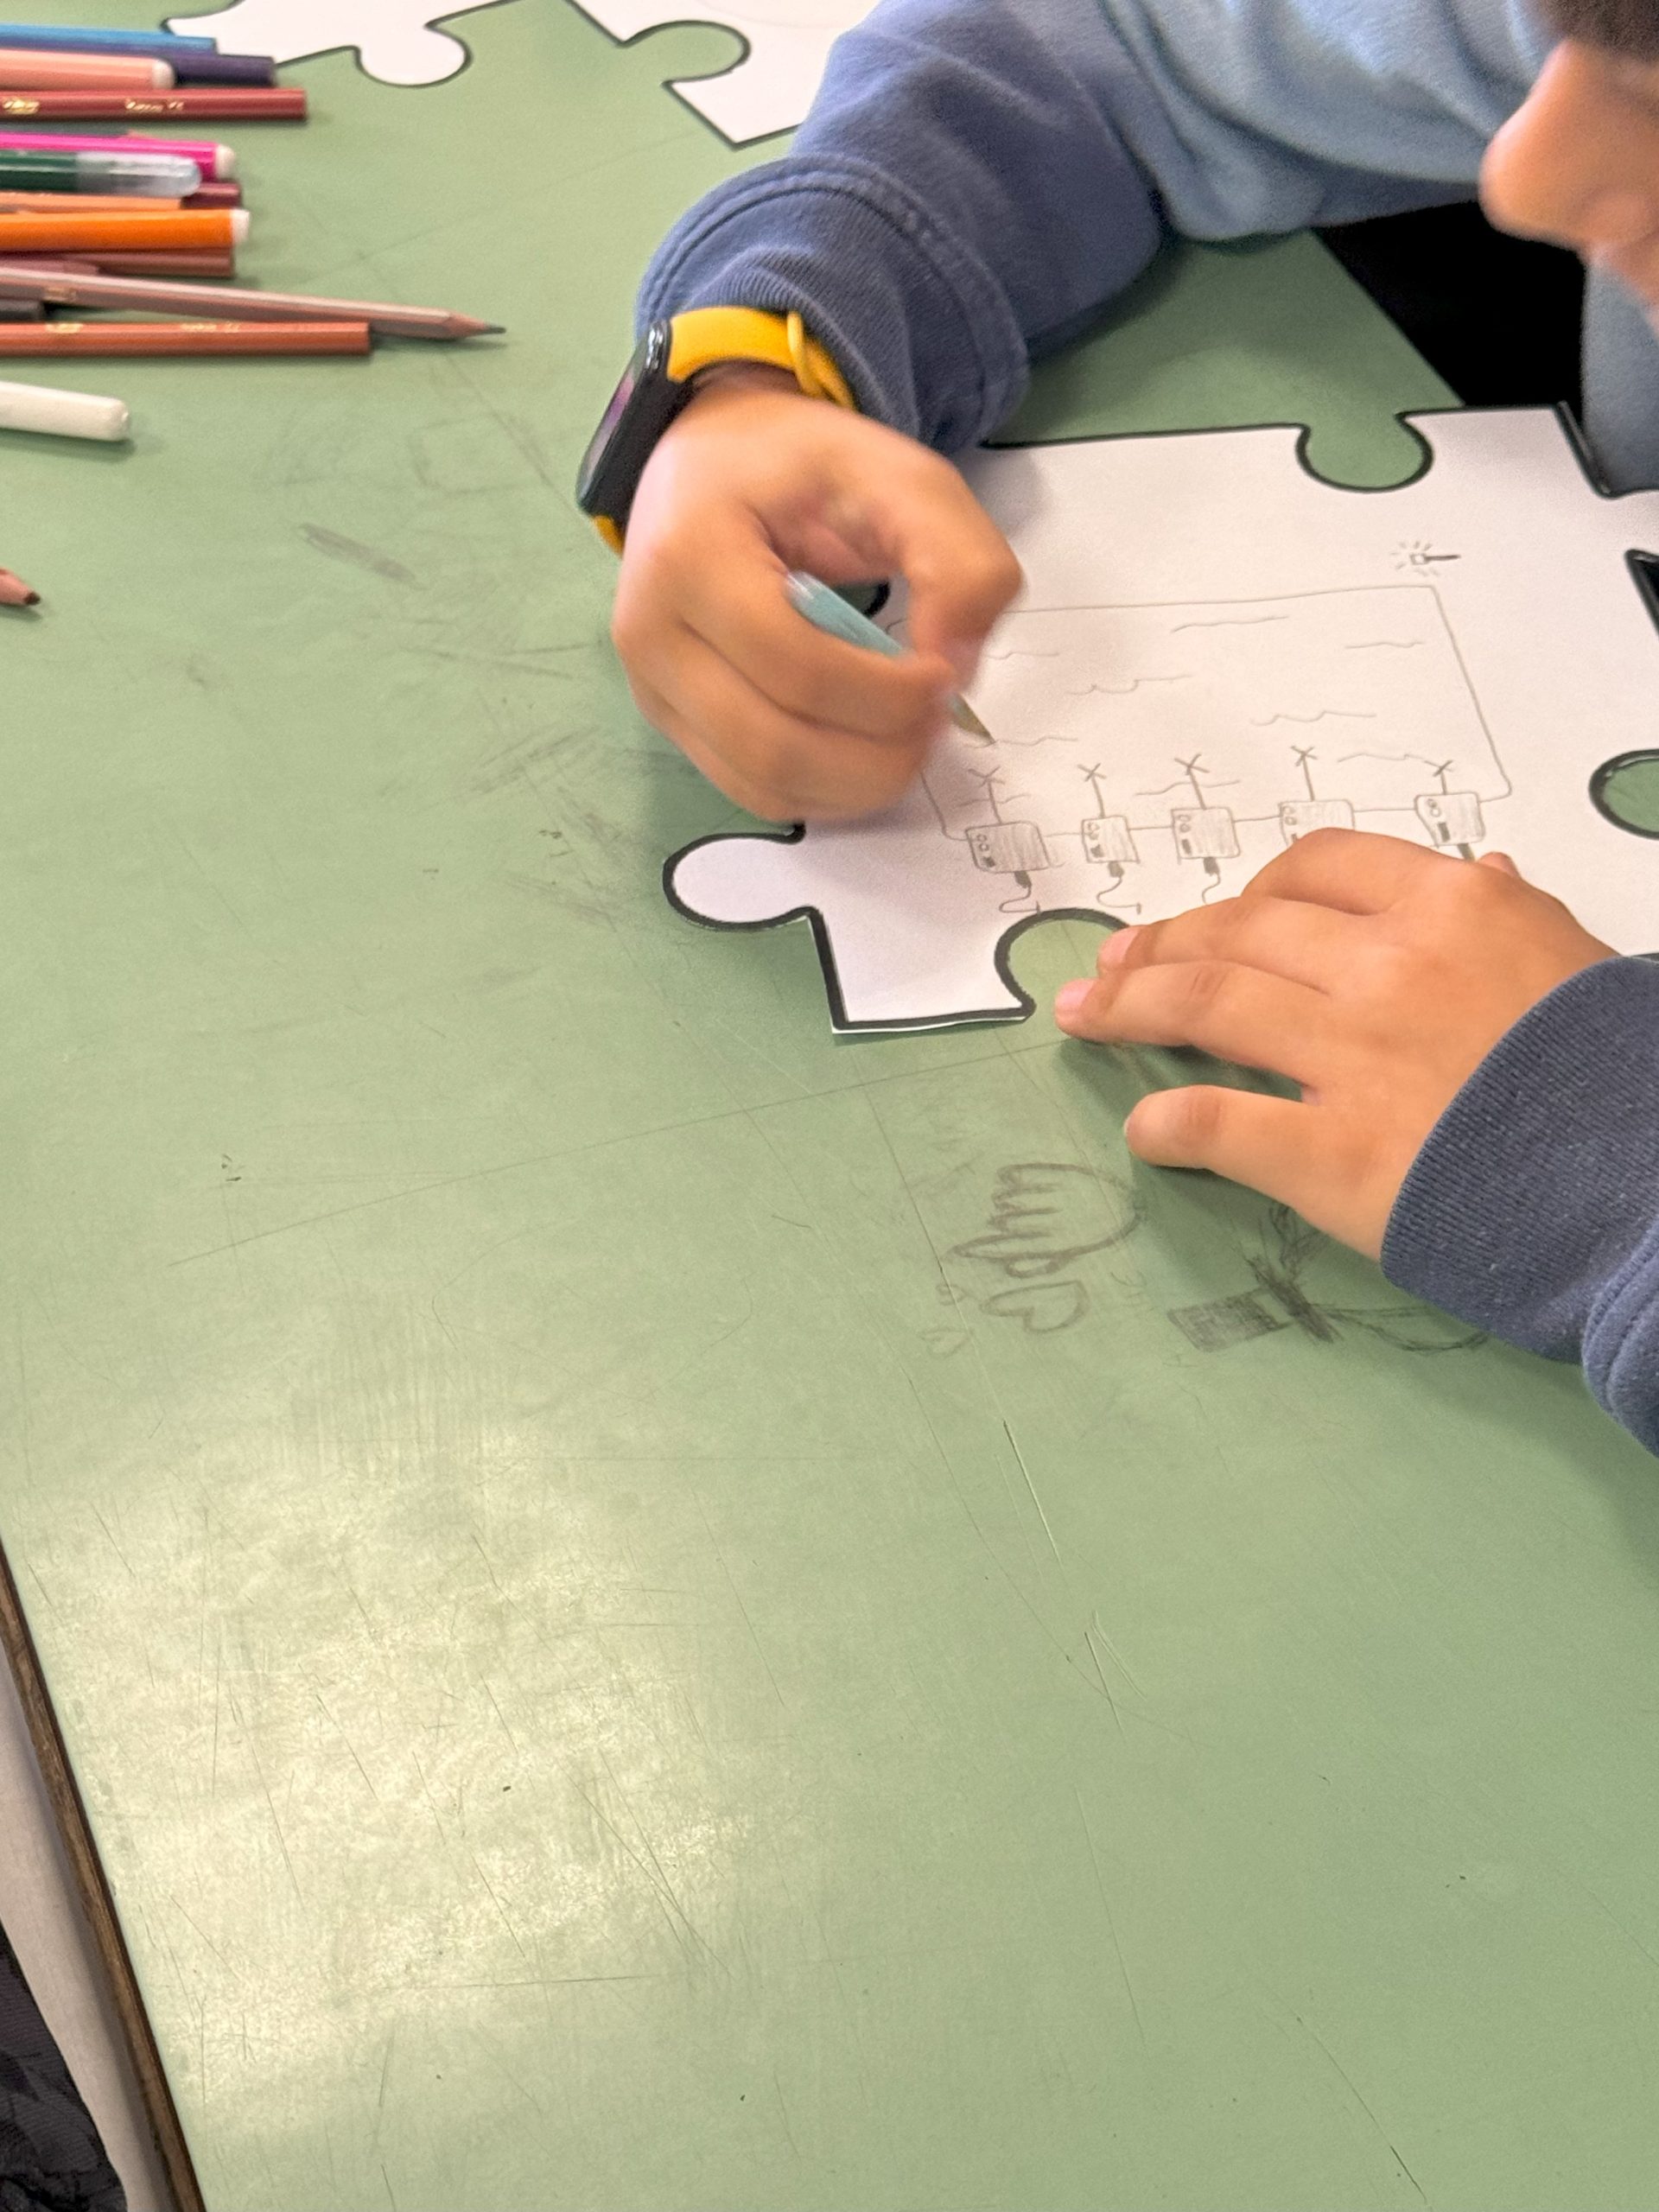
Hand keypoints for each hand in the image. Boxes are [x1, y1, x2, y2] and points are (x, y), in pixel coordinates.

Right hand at [611, 368, 1021, 821]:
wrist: (711, 466)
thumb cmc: (800, 467)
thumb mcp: (899, 475)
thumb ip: (956, 557)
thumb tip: (957, 666)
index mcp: (691, 554)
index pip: (795, 666)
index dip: (886, 693)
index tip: (943, 673)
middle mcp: (651, 633)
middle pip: (773, 744)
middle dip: (877, 755)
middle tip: (933, 721)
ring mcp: (652, 688)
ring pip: (762, 784)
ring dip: (855, 783)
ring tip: (906, 738)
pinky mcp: (670, 723)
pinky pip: (753, 792)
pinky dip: (824, 793)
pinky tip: (865, 752)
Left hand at [1052, 830, 1612, 1255]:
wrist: (1656, 1186)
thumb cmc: (1623, 1078)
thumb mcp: (1575, 963)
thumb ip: (1508, 917)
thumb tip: (1476, 871)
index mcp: (1450, 909)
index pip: (1314, 870)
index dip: (1247, 894)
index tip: (1212, 918)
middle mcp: (1388, 966)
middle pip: (1239, 931)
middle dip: (1162, 944)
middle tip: (1111, 967)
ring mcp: (1352, 1058)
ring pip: (1206, 1002)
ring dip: (1129, 1006)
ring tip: (1084, 1017)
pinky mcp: (1333, 1154)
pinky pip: (1217, 1122)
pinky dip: (1165, 1124)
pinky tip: (1144, 1132)